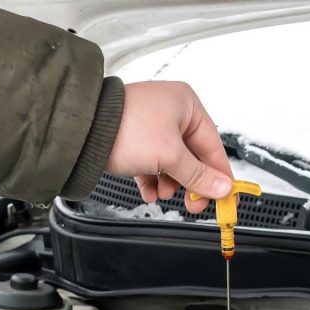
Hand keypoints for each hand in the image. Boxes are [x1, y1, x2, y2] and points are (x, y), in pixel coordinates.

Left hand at [107, 81, 232, 212]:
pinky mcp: (133, 140)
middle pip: (192, 157)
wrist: (82, 131)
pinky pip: (151, 165)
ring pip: (171, 163)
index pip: (213, 146)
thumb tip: (222, 188)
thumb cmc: (126, 128)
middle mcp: (170, 112)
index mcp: (186, 105)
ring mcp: (151, 126)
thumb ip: (198, 175)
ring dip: (169, 183)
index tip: (227, 198)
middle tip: (193, 204)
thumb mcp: (170, 156)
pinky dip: (152, 180)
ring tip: (160, 193)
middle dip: (189, 183)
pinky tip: (148, 192)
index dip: (220, 176)